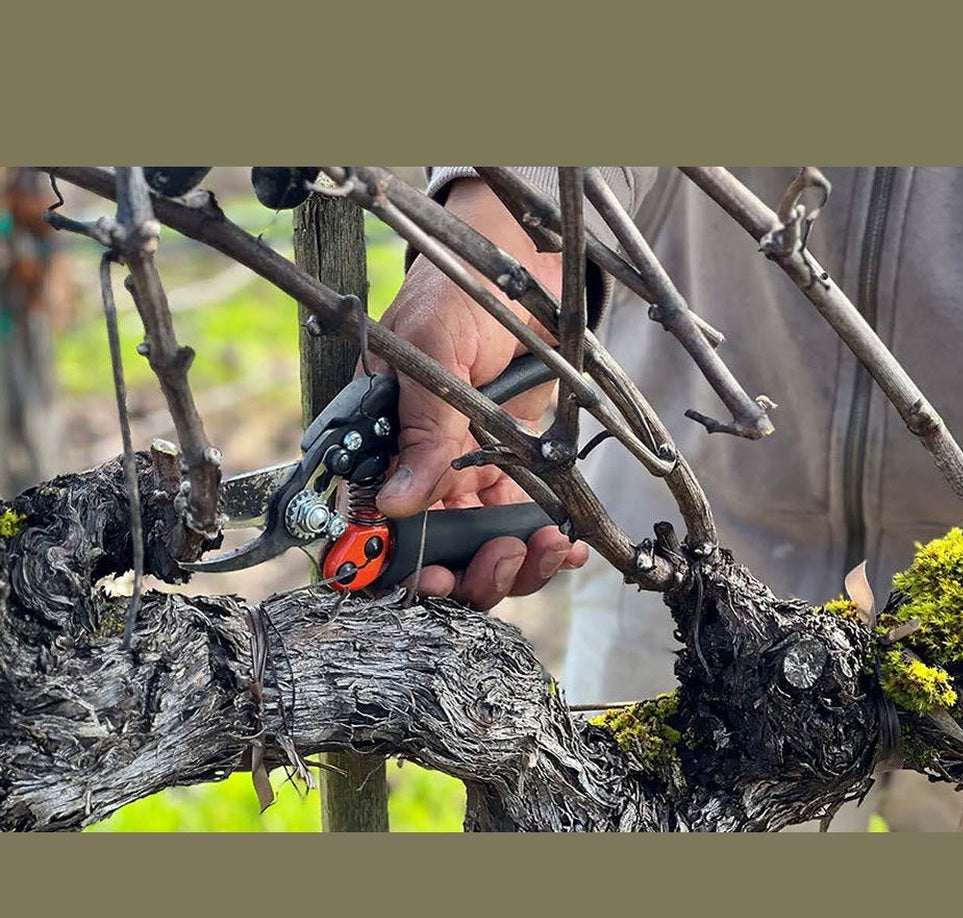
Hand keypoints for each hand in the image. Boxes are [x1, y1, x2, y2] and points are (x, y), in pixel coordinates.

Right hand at [366, 178, 588, 608]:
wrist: (516, 268)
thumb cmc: (455, 292)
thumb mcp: (431, 351)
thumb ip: (421, 427)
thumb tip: (398, 502)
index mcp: (381, 442)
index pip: (376, 522)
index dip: (400, 565)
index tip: (435, 582)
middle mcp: (420, 466)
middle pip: (433, 550)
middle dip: (467, 574)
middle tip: (499, 562)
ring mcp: (467, 469)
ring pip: (479, 546)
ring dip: (511, 564)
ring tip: (543, 549)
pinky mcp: (511, 465)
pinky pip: (519, 521)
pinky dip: (542, 542)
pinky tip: (563, 542)